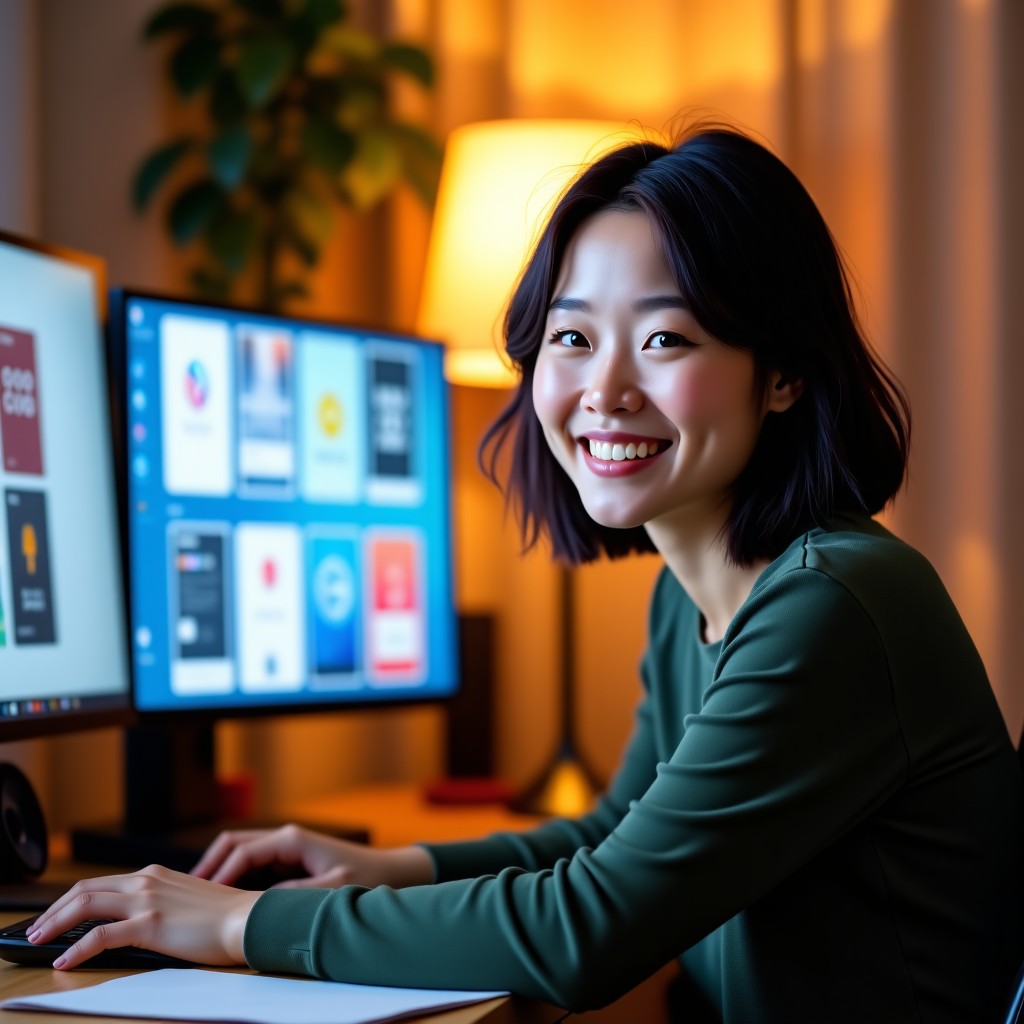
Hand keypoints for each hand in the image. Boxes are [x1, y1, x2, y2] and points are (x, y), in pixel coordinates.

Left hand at [28, 865, 259, 969]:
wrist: (247, 920)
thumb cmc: (223, 916)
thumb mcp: (185, 900)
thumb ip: (160, 902)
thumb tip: (138, 921)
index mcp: (154, 874)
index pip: (100, 883)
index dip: (71, 900)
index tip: (55, 916)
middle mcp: (147, 880)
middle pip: (84, 889)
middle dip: (53, 910)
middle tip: (37, 929)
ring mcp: (147, 900)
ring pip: (86, 905)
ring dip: (55, 924)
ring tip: (39, 940)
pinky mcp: (150, 924)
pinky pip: (101, 936)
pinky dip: (77, 949)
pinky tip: (65, 962)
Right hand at [190, 823, 433, 890]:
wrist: (390, 872)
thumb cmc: (365, 879)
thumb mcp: (331, 890)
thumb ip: (296, 896)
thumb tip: (260, 905)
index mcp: (291, 839)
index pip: (242, 852)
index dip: (219, 875)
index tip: (203, 901)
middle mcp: (285, 838)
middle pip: (233, 844)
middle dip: (209, 866)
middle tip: (185, 894)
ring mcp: (286, 847)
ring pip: (240, 852)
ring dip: (218, 870)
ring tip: (197, 898)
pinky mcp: (289, 859)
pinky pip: (252, 864)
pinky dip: (234, 876)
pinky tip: (223, 900)